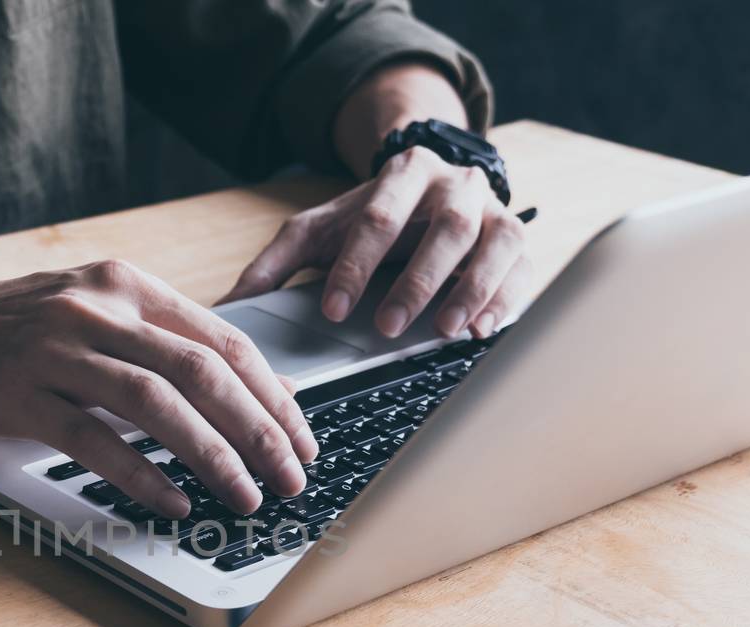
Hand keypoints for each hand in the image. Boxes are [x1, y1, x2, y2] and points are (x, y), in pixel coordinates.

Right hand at [0, 260, 316, 518]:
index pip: (224, 339)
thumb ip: (146, 339)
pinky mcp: (20, 393)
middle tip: (293, 476)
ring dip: (215, 456)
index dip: (273, 392)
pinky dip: (143, 475)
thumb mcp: (81, 310)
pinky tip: (174, 501)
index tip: (301, 435)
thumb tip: (224, 388)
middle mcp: (99, 309)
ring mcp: (58, 349)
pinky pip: (96, 439)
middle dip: (262, 430)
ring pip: (161, 404)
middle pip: (206, 371)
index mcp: (125, 287)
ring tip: (247, 496)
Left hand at [222, 146, 533, 340]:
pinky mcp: (516, 240)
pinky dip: (504, 299)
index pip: (377, 217)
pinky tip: (481, 329)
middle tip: (387, 326)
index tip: (334, 309)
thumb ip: (276, 263)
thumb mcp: (319, 230)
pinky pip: (522, 266)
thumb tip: (228, 308)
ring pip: (492, 241)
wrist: (431, 185)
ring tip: (445, 330)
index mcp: (401, 173)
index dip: (356, 265)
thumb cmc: (371, 218)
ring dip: (470, 288)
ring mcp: (492, 209)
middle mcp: (453, 184)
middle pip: (444, 226)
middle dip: (416, 279)